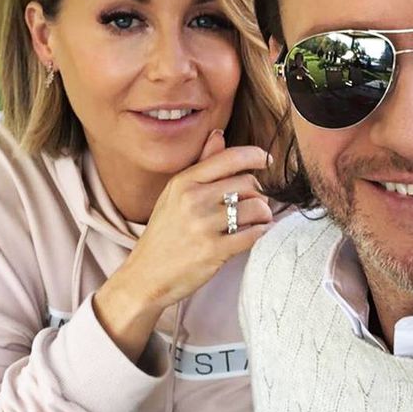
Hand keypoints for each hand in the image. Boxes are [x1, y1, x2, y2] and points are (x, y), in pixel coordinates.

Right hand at [94, 130, 272, 359]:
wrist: (146, 276)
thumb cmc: (164, 233)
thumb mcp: (175, 194)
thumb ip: (201, 165)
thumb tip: (219, 135)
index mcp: (184, 182)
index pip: (230, 158)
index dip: (255, 156)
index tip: (267, 161)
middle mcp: (193, 200)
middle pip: (248, 183)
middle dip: (258, 193)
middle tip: (254, 203)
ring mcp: (203, 226)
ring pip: (256, 208)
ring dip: (263, 214)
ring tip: (257, 219)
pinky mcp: (214, 251)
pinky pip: (254, 235)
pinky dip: (260, 233)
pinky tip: (255, 233)